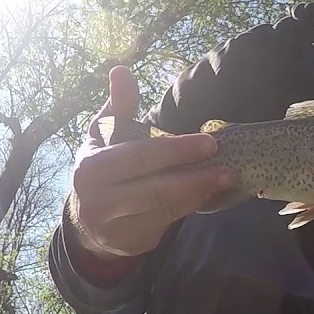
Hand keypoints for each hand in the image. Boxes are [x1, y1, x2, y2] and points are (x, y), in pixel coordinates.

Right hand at [67, 65, 235, 259]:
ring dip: (199, 193)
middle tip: (227, 166)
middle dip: (195, 177)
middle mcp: (99, 202)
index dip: (175, 150)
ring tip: (226, 178)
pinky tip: (210, 193)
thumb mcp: (103, 136)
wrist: (86, 221)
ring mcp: (115, 228)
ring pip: (166, 209)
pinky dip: (191, 207)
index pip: (139, 157)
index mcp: (90, 169)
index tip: (209, 142)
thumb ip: (118, 107)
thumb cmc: (102, 166)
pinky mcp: (133, 243)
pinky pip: (168, 223)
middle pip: (155, 188)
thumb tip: (120, 70)